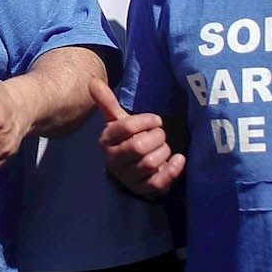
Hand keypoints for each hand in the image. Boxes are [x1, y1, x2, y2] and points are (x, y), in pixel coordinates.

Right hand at [93, 79, 184, 199]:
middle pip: (138, 146)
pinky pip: (161, 181)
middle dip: (156, 137)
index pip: (125, 127)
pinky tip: (178, 159)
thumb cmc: (127, 141)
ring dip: (164, 151)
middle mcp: (113, 161)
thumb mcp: (118, 122)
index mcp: (106, 141)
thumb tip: (93, 81)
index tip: (156, 120)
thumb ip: (107, 102)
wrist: (133, 171)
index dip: (146, 121)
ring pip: (151, 163)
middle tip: (160, 134)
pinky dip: (173, 168)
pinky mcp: (143, 189)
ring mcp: (128, 177)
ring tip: (164, 148)